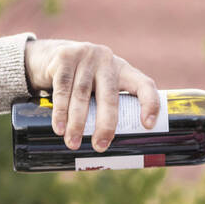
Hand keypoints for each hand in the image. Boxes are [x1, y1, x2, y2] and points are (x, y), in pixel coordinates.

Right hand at [22, 38, 158, 151]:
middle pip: (110, 96)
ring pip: (82, 95)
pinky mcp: (65, 58)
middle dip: (105, 124)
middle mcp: (108, 61)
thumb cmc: (86, 79)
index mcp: (125, 70)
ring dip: (77, 123)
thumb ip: (112, 105)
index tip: (147, 126)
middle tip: (100, 146)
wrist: (55, 53)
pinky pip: (62, 89)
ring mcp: (86, 56)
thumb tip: (119, 150)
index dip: (150, 104)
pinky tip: (59, 128)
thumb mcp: (103, 84)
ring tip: (73, 144)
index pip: (145, 85)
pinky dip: (60, 112)